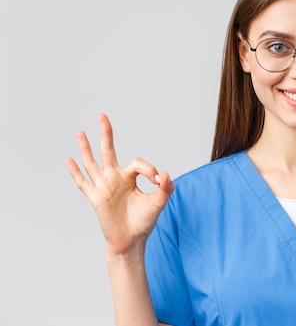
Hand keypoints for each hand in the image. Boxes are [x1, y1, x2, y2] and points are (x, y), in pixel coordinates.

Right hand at [66, 114, 174, 254]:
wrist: (131, 240)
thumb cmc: (144, 221)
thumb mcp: (158, 202)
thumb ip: (165, 188)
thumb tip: (165, 174)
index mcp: (130, 178)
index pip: (138, 163)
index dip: (149, 169)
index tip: (157, 181)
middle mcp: (115, 178)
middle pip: (109, 151)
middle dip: (106, 133)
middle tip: (103, 116)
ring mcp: (103, 187)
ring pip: (92, 163)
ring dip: (85, 148)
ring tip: (80, 132)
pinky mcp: (95, 198)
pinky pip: (83, 183)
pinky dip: (75, 172)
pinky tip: (69, 160)